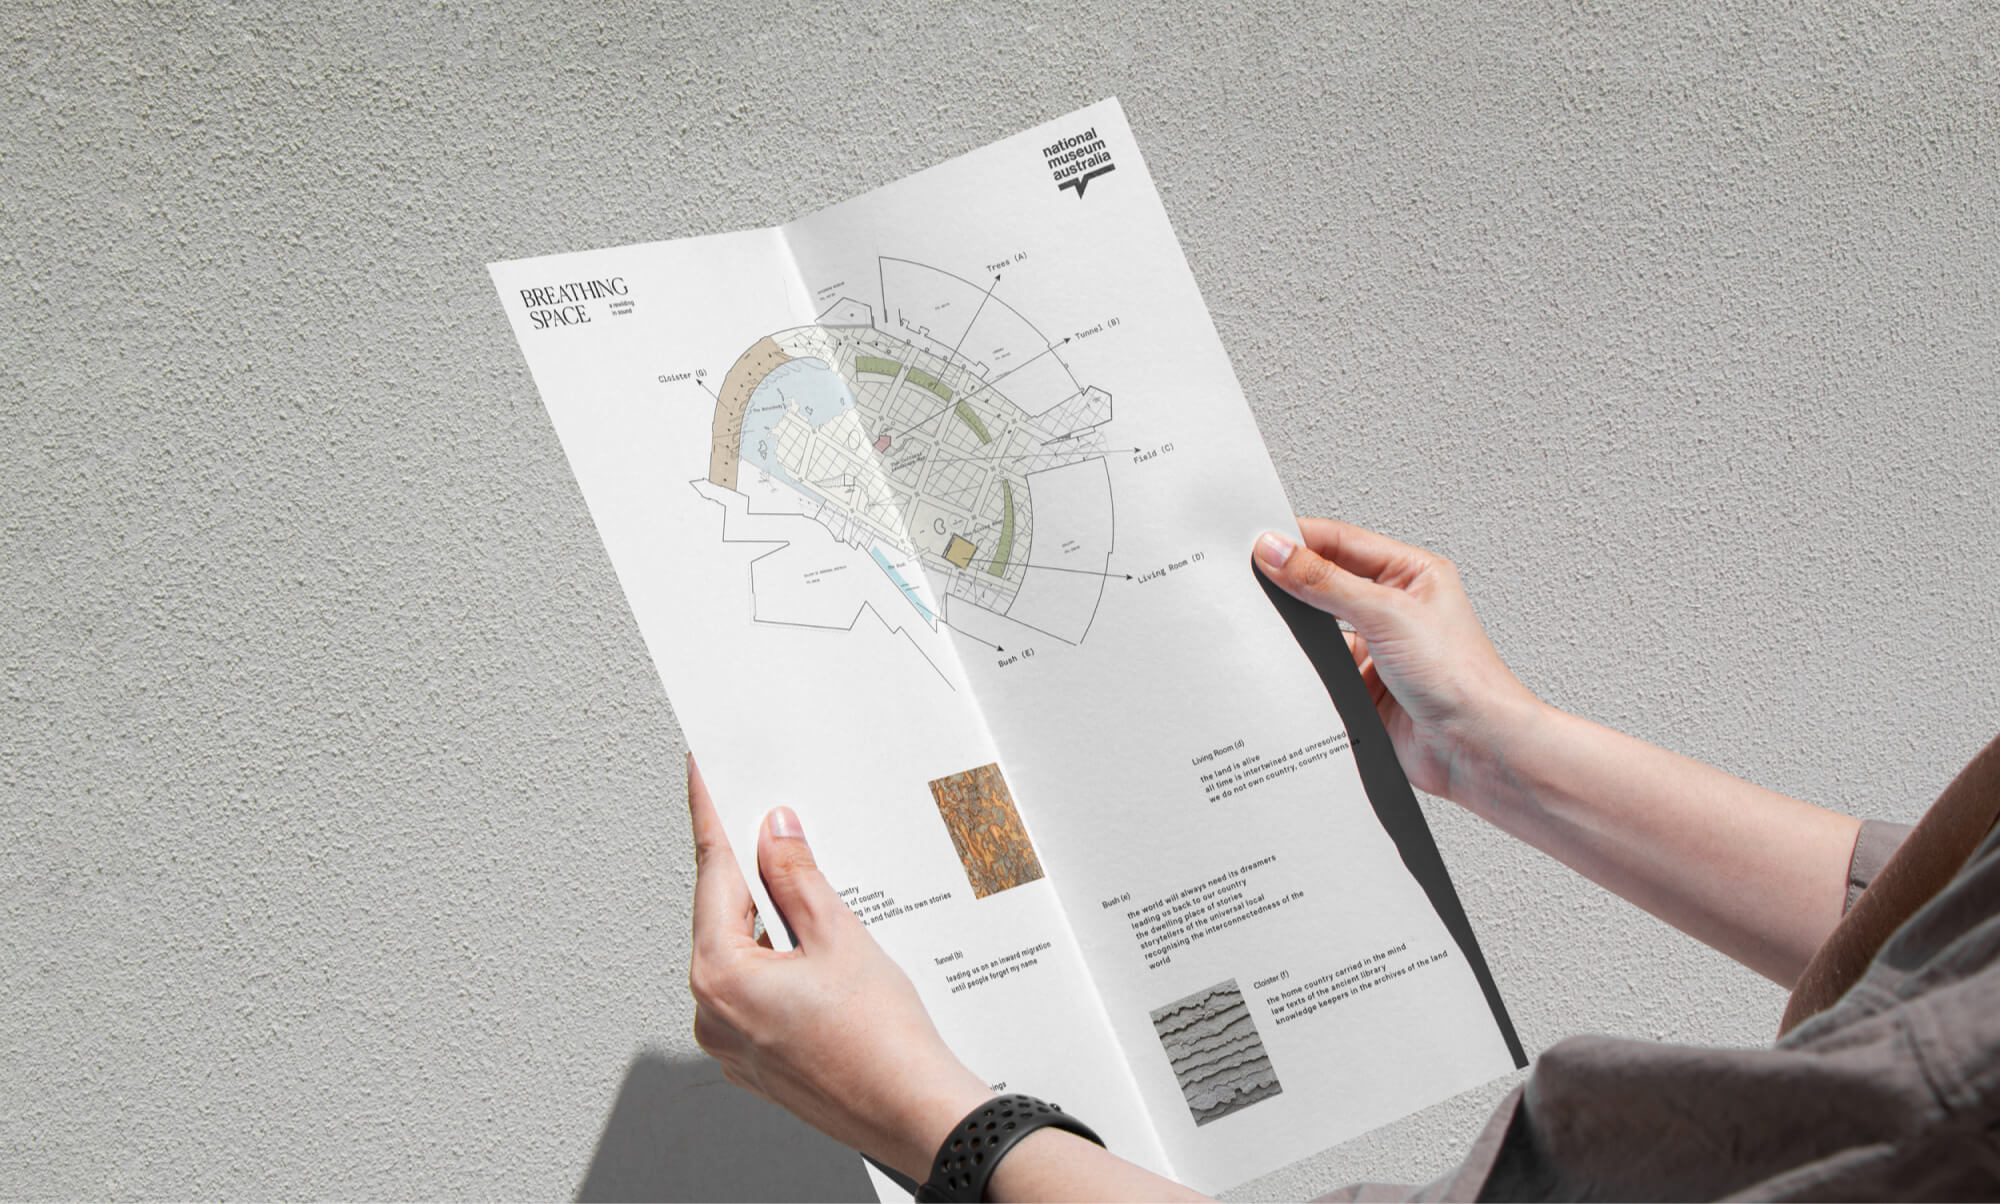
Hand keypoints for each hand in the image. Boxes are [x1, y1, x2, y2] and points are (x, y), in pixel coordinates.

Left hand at [686, 756, 992, 1180]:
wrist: (914, 1114)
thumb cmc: (881, 1044)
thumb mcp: (840, 937)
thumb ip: (797, 877)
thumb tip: (775, 834)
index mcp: (721, 975)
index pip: (713, 872)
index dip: (712, 815)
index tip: (703, 776)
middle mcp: (713, 1013)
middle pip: (723, 916)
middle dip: (752, 872)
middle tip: (775, 824)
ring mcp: (732, 1043)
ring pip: (742, 956)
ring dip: (772, 924)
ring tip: (820, 903)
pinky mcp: (757, 1061)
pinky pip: (758, 993)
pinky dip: (780, 965)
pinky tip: (819, 954)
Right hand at [1252, 519, 1539, 802]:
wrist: (1476, 749)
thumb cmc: (1462, 678)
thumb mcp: (1388, 614)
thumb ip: (1326, 582)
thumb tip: (1278, 552)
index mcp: (1411, 573)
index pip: (1342, 542)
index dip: (1298, 538)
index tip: (1256, 542)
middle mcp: (1393, 607)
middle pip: (1325, 581)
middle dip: (1290, 581)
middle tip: (1247, 577)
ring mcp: (1376, 648)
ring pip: (1317, 627)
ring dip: (1294, 628)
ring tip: (1262, 622)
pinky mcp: (1360, 686)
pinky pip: (1317, 667)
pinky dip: (1299, 666)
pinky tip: (1284, 664)